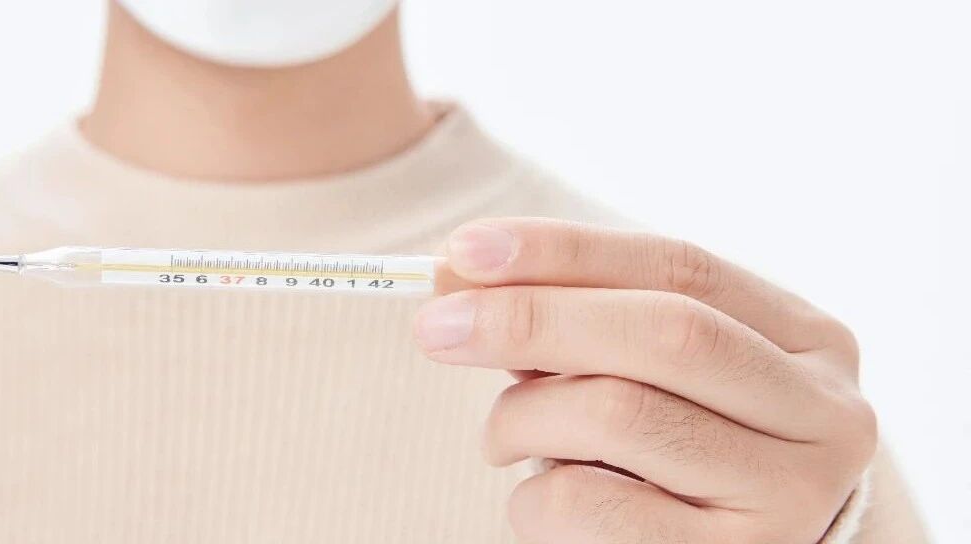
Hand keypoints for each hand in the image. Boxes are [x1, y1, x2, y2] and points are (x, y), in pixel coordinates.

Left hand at [414, 218, 876, 543]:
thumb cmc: (671, 443)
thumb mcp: (638, 365)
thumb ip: (571, 314)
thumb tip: (456, 273)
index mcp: (808, 339)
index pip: (680, 266)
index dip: (565, 251)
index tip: (464, 250)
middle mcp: (822, 413)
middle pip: (665, 332)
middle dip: (533, 318)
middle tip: (435, 325)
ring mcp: (789, 495)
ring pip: (620, 413)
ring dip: (523, 417)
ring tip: (501, 436)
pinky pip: (590, 507)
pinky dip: (533, 495)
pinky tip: (540, 496)